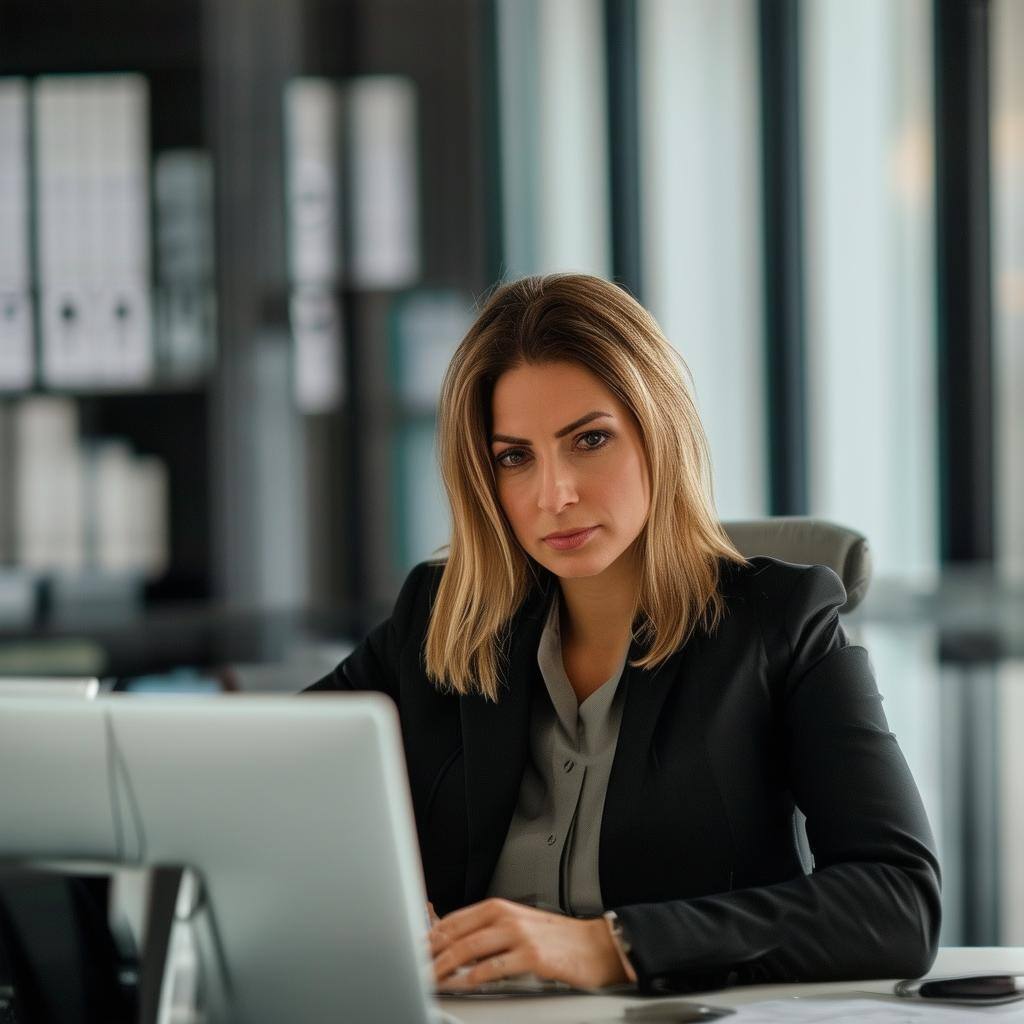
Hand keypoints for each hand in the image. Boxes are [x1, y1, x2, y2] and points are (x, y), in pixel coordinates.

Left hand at [429, 897, 627, 990]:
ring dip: (447, 966)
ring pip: (471, 949)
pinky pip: (494, 967)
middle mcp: (507, 917)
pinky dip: (474, 977)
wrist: (593, 946)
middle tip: (416, 966)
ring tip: (432, 978)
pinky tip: (462, 984)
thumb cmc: (557, 938)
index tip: (417, 949)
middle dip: (433, 952)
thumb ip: (490, 932)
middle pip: (459, 934)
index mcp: (500, 908)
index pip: (456, 919)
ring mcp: (519, 935)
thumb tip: (457, 948)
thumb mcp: (519, 926)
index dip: (432, 934)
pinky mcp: (531, 956)